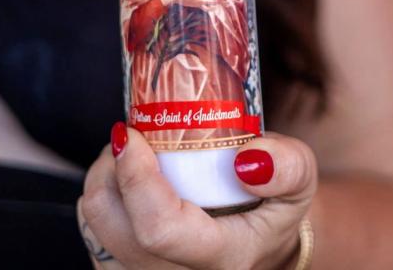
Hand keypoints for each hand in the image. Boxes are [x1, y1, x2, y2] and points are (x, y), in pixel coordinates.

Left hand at [78, 125, 316, 268]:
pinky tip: (125, 183)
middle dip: (110, 168)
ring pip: (94, 228)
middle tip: (130, 136)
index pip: (159, 230)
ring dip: (102, 182)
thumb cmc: (275, 207)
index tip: (132, 134)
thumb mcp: (301, 180)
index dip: (135, 178)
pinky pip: (91, 234)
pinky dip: (100, 200)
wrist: (260, 242)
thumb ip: (288, 166)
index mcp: (219, 258)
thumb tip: (248, 160)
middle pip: (112, 226)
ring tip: (129, 158)